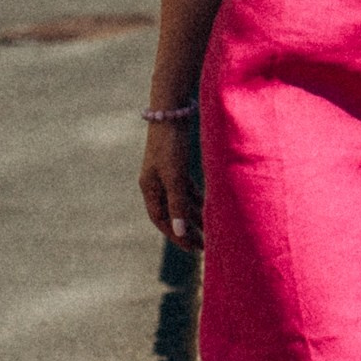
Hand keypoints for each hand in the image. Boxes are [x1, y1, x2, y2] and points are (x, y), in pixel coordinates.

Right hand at [139, 121, 201, 249]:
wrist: (172, 112)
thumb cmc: (171, 144)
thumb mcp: (175, 175)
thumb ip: (178, 203)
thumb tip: (180, 232)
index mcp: (150, 188)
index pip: (162, 220)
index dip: (176, 235)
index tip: (192, 248)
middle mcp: (155, 183)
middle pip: (171, 213)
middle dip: (186, 229)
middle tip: (203, 245)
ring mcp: (165, 172)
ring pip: (180, 200)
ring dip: (193, 214)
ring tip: (210, 229)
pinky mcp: (176, 163)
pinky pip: (186, 187)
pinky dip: (195, 197)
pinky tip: (207, 204)